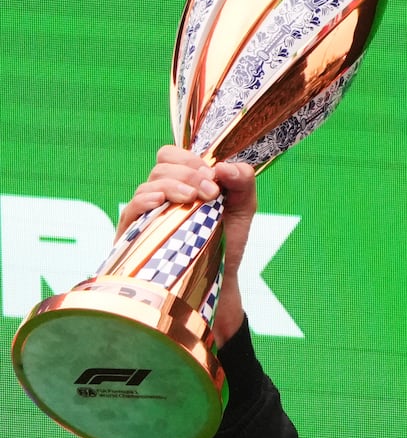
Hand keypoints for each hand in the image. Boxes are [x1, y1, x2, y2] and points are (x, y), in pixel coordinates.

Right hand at [120, 147, 256, 345]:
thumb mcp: (242, 210)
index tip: (213, 177)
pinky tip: (160, 203)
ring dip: (172, 186)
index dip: (191, 160)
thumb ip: (243, 183)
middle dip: (188, 174)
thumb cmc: (225, 242)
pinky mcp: (134, 234)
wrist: (219, 280)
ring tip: (193, 199)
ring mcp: (146, 213)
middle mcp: (161, 194)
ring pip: (149, 185)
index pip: (173, 157)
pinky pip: (132, 209)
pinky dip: (146, 200)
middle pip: (161, 166)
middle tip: (210, 192)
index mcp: (182, 184)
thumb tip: (226, 166)